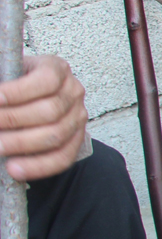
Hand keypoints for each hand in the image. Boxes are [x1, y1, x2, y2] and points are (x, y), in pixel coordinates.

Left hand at [0, 56, 88, 181]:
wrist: (28, 101)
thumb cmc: (14, 86)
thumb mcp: (9, 73)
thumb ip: (2, 84)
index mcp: (57, 69)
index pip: (46, 80)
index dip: (18, 91)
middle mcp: (73, 91)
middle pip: (50, 110)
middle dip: (13, 120)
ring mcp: (78, 117)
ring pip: (56, 135)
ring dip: (21, 144)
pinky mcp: (77, 140)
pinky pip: (62, 158)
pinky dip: (37, 166)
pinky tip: (13, 169)